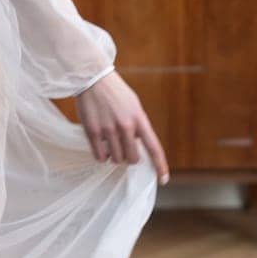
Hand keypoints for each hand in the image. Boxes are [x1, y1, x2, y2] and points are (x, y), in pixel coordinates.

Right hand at [75, 70, 169, 184]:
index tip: (163, 180)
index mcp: (139, 119)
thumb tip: (139, 145)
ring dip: (114, 156)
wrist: (93, 78)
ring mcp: (109, 130)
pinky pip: (99, 156)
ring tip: (110, 144)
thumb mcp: (133, 105)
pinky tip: (100, 147)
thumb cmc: (115, 92)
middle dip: (129, 158)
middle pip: (132, 159)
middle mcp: (126, 126)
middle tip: (123, 148)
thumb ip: (137, 125)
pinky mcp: (93, 132)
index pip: (154, 148)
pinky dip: (101, 156)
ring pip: (115, 159)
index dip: (160, 166)